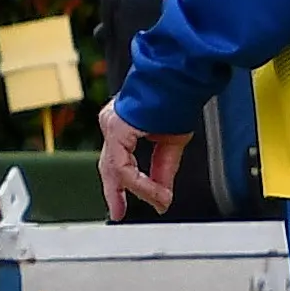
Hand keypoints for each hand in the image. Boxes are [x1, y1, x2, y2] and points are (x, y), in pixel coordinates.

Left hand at [96, 105, 185, 223]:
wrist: (181, 78)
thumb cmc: (177, 98)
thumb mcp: (171, 143)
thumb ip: (163, 171)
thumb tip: (162, 197)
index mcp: (122, 125)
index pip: (117, 161)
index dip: (123, 185)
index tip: (133, 203)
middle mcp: (112, 124)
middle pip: (109, 166)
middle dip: (115, 192)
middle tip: (118, 212)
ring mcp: (111, 125)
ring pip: (115, 168)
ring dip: (135, 189)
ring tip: (155, 201)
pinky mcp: (116, 129)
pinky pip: (123, 165)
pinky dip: (139, 181)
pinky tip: (153, 190)